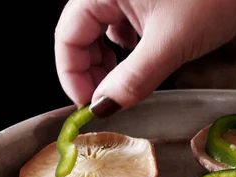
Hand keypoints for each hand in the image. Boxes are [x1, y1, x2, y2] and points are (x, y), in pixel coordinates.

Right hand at [54, 0, 235, 116]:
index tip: (90, 107)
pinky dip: (128, 52)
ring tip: (127, 84)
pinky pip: (123, 29)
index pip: (67, 36)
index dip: (74, 76)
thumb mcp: (169, 44)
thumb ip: (133, 78)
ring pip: (102, 34)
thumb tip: (105, 108)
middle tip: (109, 101)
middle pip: (81, 35)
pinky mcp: (145, 1)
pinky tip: (142, 63)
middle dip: (92, 72)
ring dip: (110, 64)